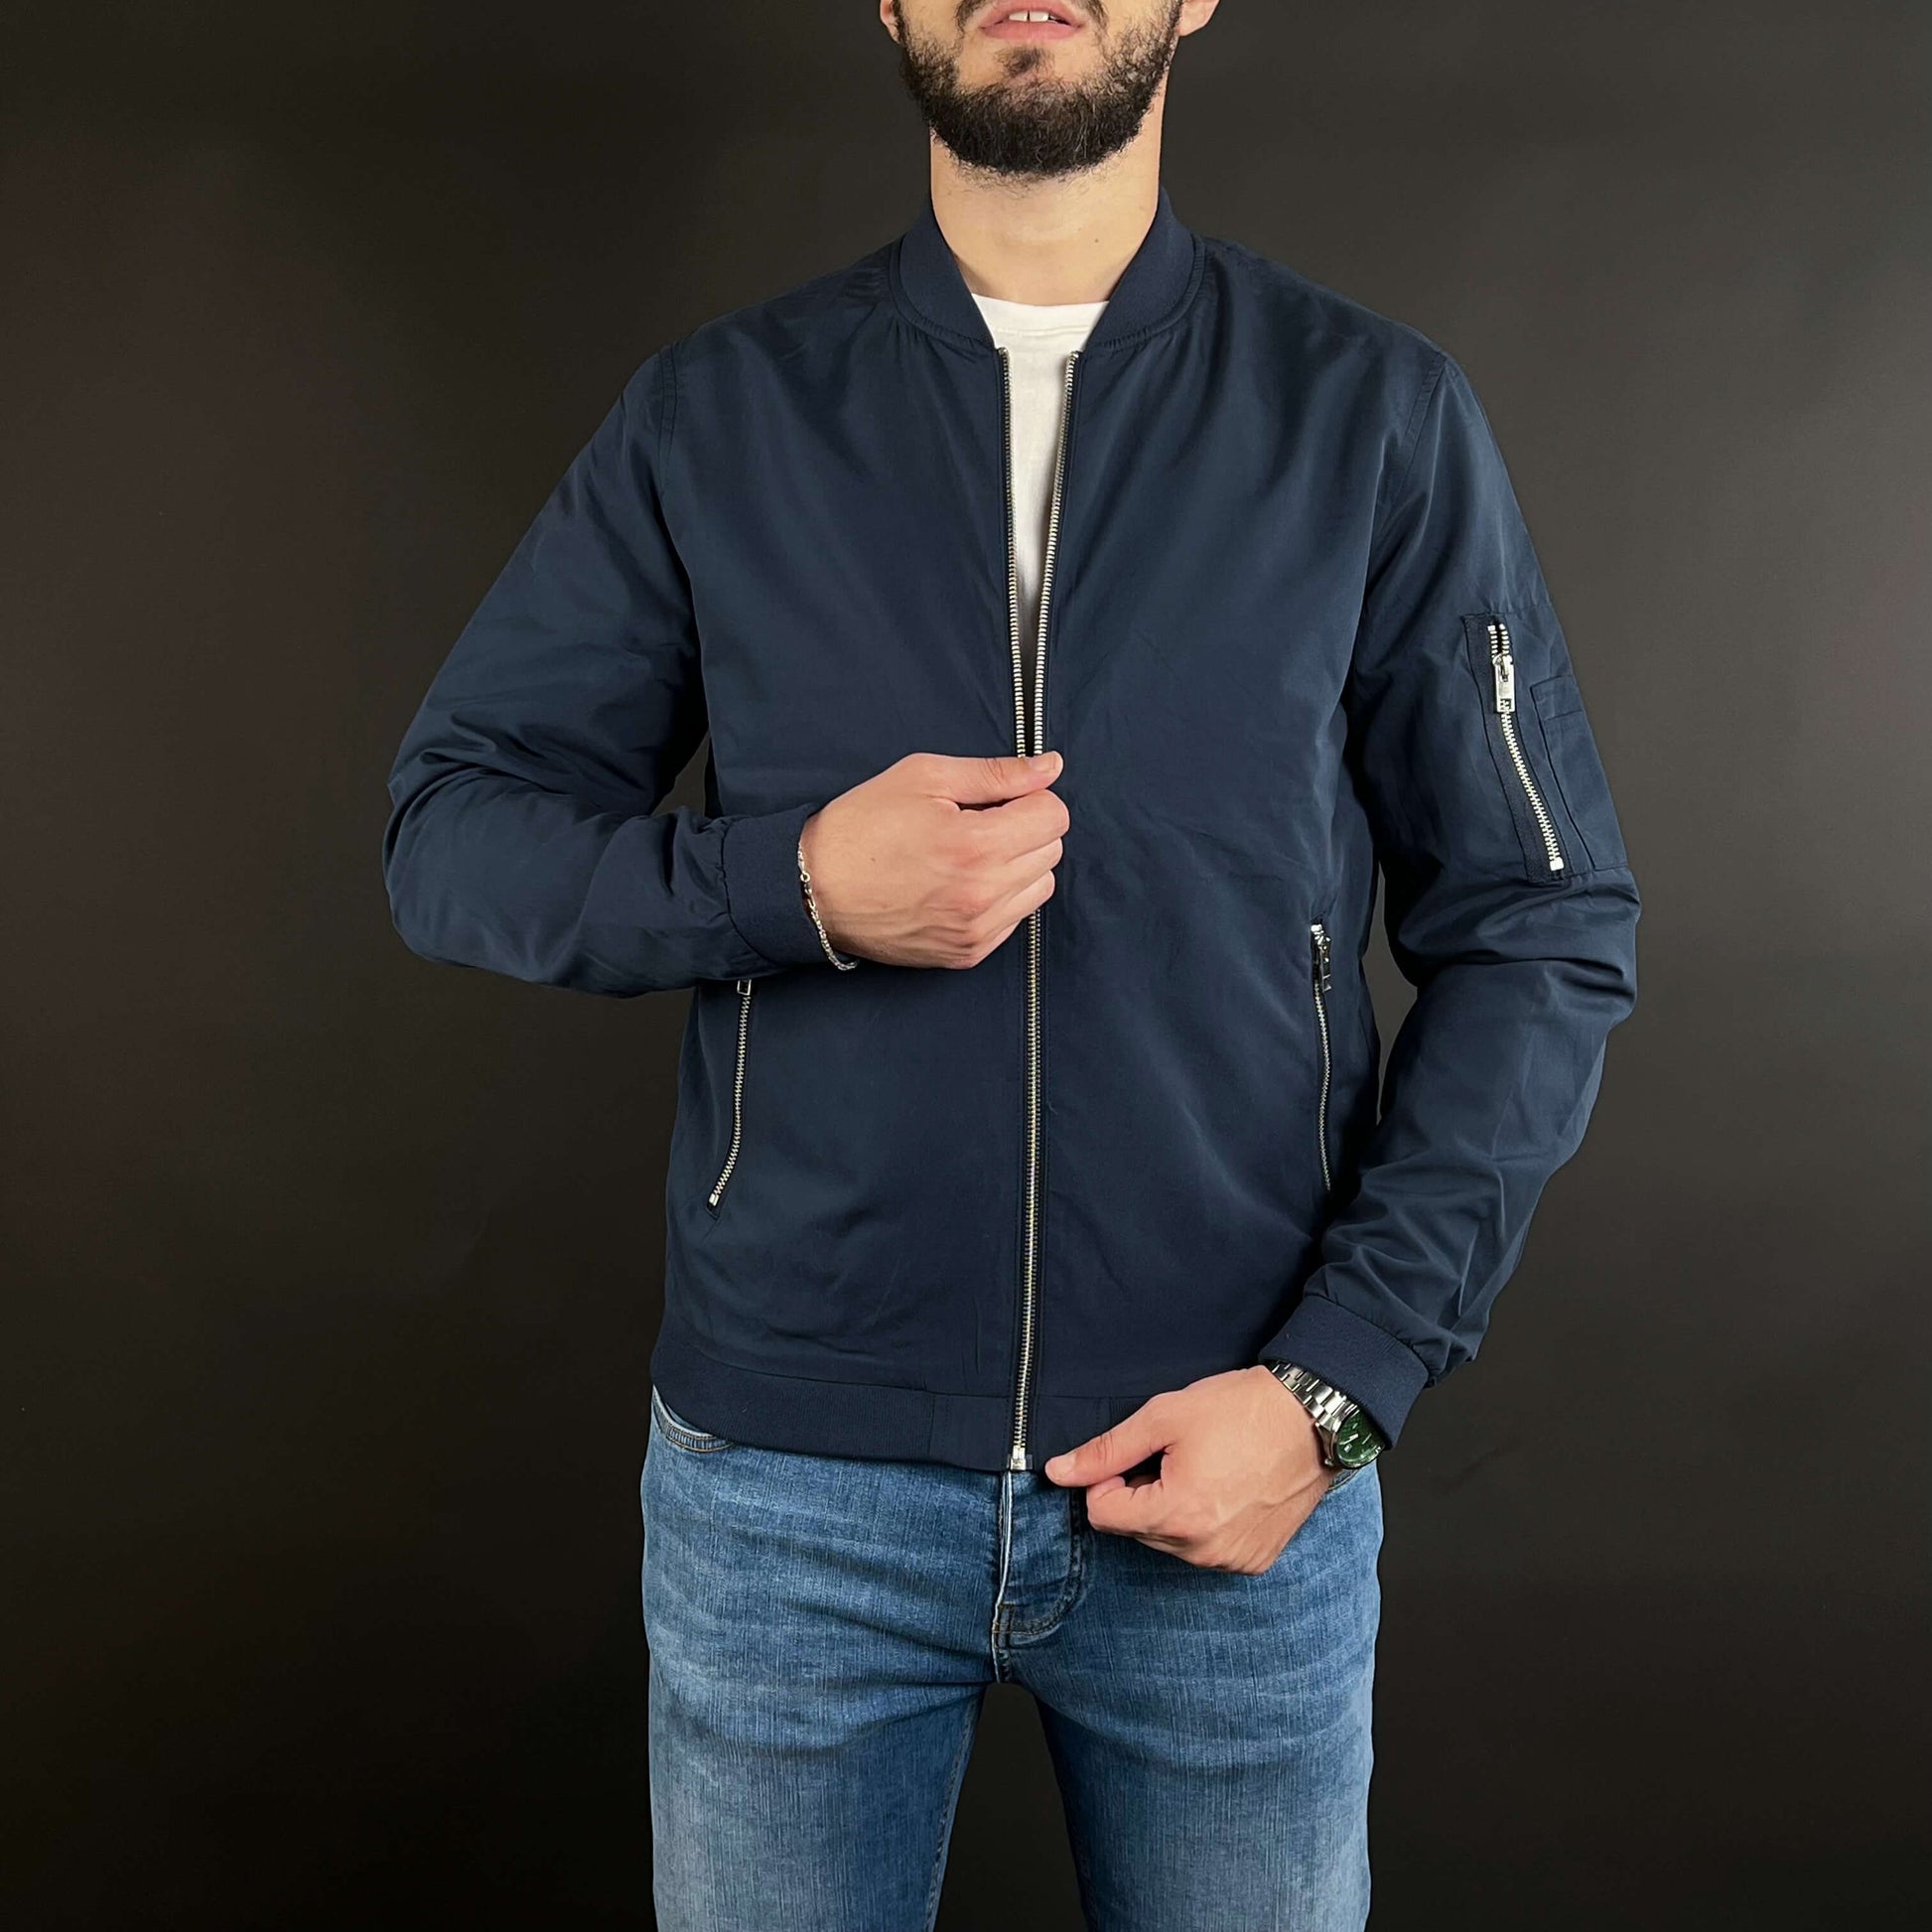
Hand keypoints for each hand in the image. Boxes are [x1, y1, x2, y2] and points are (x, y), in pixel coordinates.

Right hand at [796, 751, 1066, 968]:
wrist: (815, 890)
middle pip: (1051, 851)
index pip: (1055, 816)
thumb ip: (996, 773)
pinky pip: (1014, 919)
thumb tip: (1050, 766)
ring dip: (1017, 866)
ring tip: (969, 855)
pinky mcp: (967, 954)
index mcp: (976, 845)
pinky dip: (1000, 898)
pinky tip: (960, 884)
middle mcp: (983, 894)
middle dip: (1024, 829)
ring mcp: (976, 930)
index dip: (1029, 798)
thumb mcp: (925, 778)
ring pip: (1039, 887)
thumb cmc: (863, 826)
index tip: (996, 799)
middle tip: (976, 823)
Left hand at [1043, 1366, 1332, 1573]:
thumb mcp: (1163, 1417)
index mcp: (1176, 1515)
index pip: (1102, 1515)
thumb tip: (1058, 1473)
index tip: (1139, 1455)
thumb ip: (1106, 1450)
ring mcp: (1231, 1561)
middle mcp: (1203, 1550)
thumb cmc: (1239, 1410)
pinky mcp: (1254, 1561)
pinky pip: (1205, 1550)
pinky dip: (1206, 1523)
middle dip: (1142, 1494)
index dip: (1109, 1480)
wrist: (1312, 1417)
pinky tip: (1227, 1489)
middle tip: (1177, 1456)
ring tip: (1206, 1469)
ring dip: (1173, 1510)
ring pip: (1169, 1542)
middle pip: (1135, 1530)